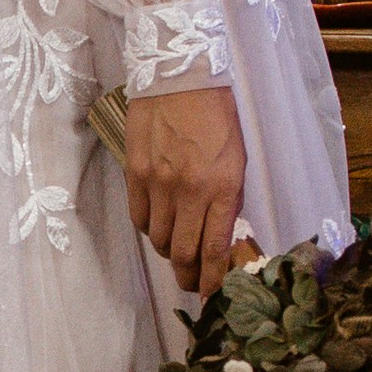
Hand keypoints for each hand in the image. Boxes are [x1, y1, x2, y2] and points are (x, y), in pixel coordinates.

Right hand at [123, 84, 247, 297]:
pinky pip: (139, 218)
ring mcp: (158, 183)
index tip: (214, 296)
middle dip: (190, 277)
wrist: (180, 75)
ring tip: (176, 251)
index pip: (215, 250)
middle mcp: (189, 191)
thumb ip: (228, 199)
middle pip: (183, 253)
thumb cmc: (217, 116)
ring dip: (169, 252)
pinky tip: (157, 225)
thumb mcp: (237, 159)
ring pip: (159, 240)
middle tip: (193, 284)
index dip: (213, 281)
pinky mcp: (135, 173)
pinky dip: (149, 229)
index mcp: (223, 187)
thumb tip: (221, 235)